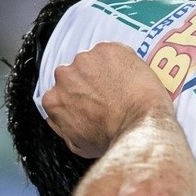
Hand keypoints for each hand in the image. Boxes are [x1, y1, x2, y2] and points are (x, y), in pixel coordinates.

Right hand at [42, 42, 173, 157]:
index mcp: (53, 100)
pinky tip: (131, 77)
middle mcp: (64, 76)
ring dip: (105, 70)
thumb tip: (61, 120)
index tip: (91, 103)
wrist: (141, 125)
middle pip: (75, 75)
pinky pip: (112, 52)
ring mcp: (86, 60)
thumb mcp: (78, 146)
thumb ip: (64, 127)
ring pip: (93, 61)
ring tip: (123, 87)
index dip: (77, 98)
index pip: (61, 94)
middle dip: (89, 82)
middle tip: (109, 95)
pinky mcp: (107, 49)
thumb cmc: (113, 139)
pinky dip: (121, 61)